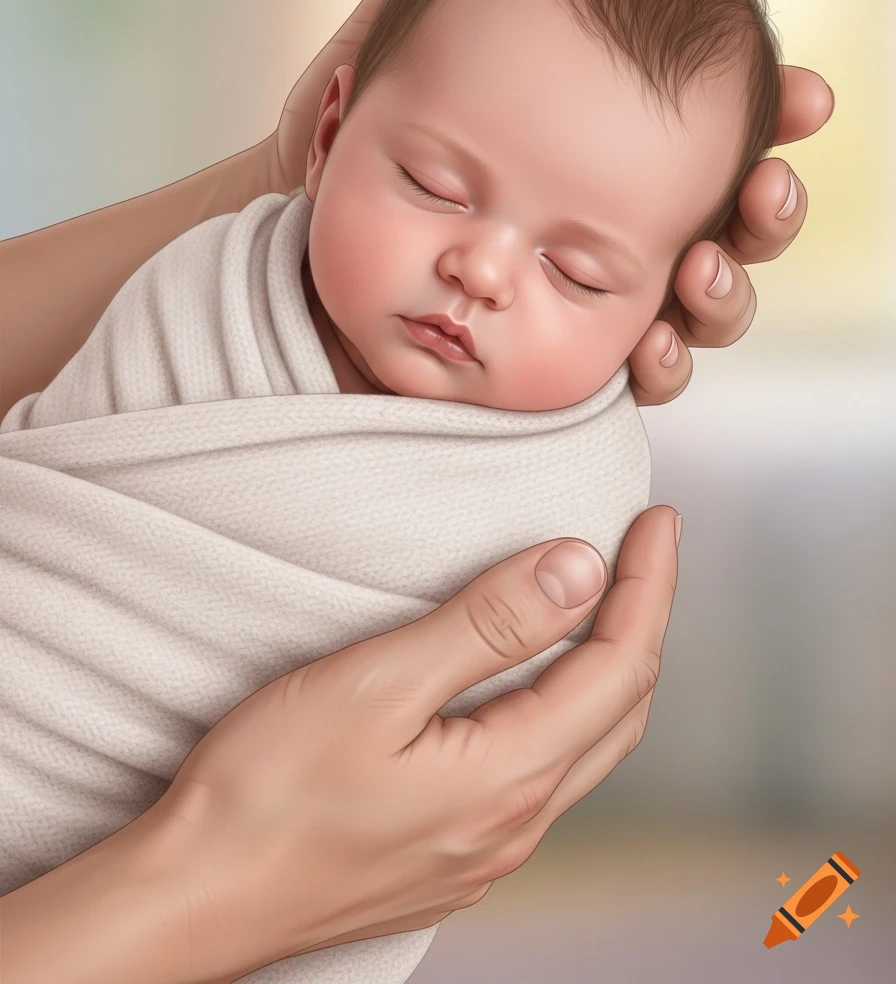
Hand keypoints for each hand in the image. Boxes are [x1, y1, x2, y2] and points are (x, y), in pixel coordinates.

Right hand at [136, 508, 677, 981]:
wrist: (196, 897)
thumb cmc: (267, 792)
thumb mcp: (377, 685)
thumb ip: (486, 626)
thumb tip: (579, 570)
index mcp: (508, 777)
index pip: (618, 664)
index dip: (648, 584)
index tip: (658, 522)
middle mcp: (514, 825)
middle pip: (619, 709)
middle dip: (643, 620)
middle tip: (645, 549)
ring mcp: (486, 851)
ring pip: (588, 747)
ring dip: (611, 669)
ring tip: (608, 604)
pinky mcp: (453, 857)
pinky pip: (545, 776)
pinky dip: (568, 711)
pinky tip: (541, 687)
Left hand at [269, 0, 833, 408]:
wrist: (296, 207)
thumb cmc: (371, 111)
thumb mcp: (426, 15)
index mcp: (618, 142)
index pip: (722, 129)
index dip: (773, 115)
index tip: (800, 99)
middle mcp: (625, 217)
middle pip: (735, 225)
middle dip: (765, 213)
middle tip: (759, 191)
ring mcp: (599, 288)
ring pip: (704, 304)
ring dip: (722, 294)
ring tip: (700, 269)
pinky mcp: (565, 353)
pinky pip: (640, 373)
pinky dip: (662, 365)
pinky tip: (648, 348)